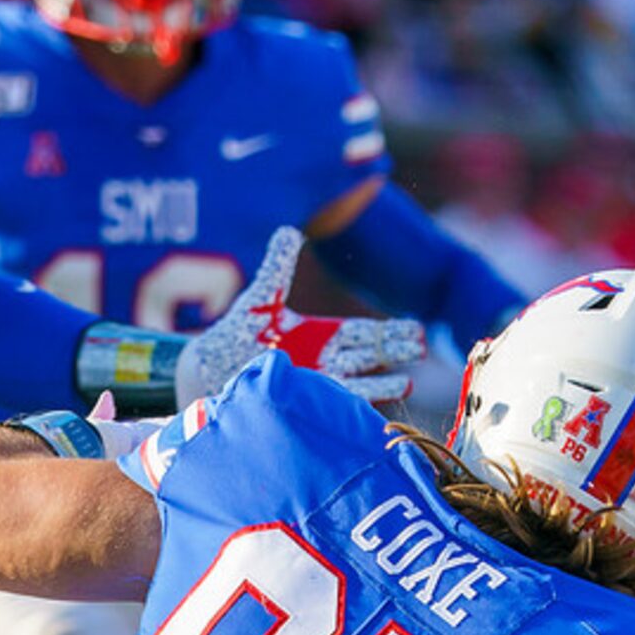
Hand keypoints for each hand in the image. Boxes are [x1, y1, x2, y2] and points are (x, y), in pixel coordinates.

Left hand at [176, 227, 427, 407]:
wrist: (212, 366)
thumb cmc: (237, 332)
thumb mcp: (262, 296)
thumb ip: (279, 266)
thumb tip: (290, 230)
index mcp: (321, 334)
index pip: (364, 332)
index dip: (391, 331)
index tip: (417, 330)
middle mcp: (325, 359)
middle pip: (369, 355)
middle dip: (394, 352)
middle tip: (422, 349)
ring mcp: (317, 381)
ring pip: (359, 381)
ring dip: (383, 383)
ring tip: (408, 382)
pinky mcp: (304, 398)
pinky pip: (335, 401)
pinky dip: (355, 402)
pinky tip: (373, 404)